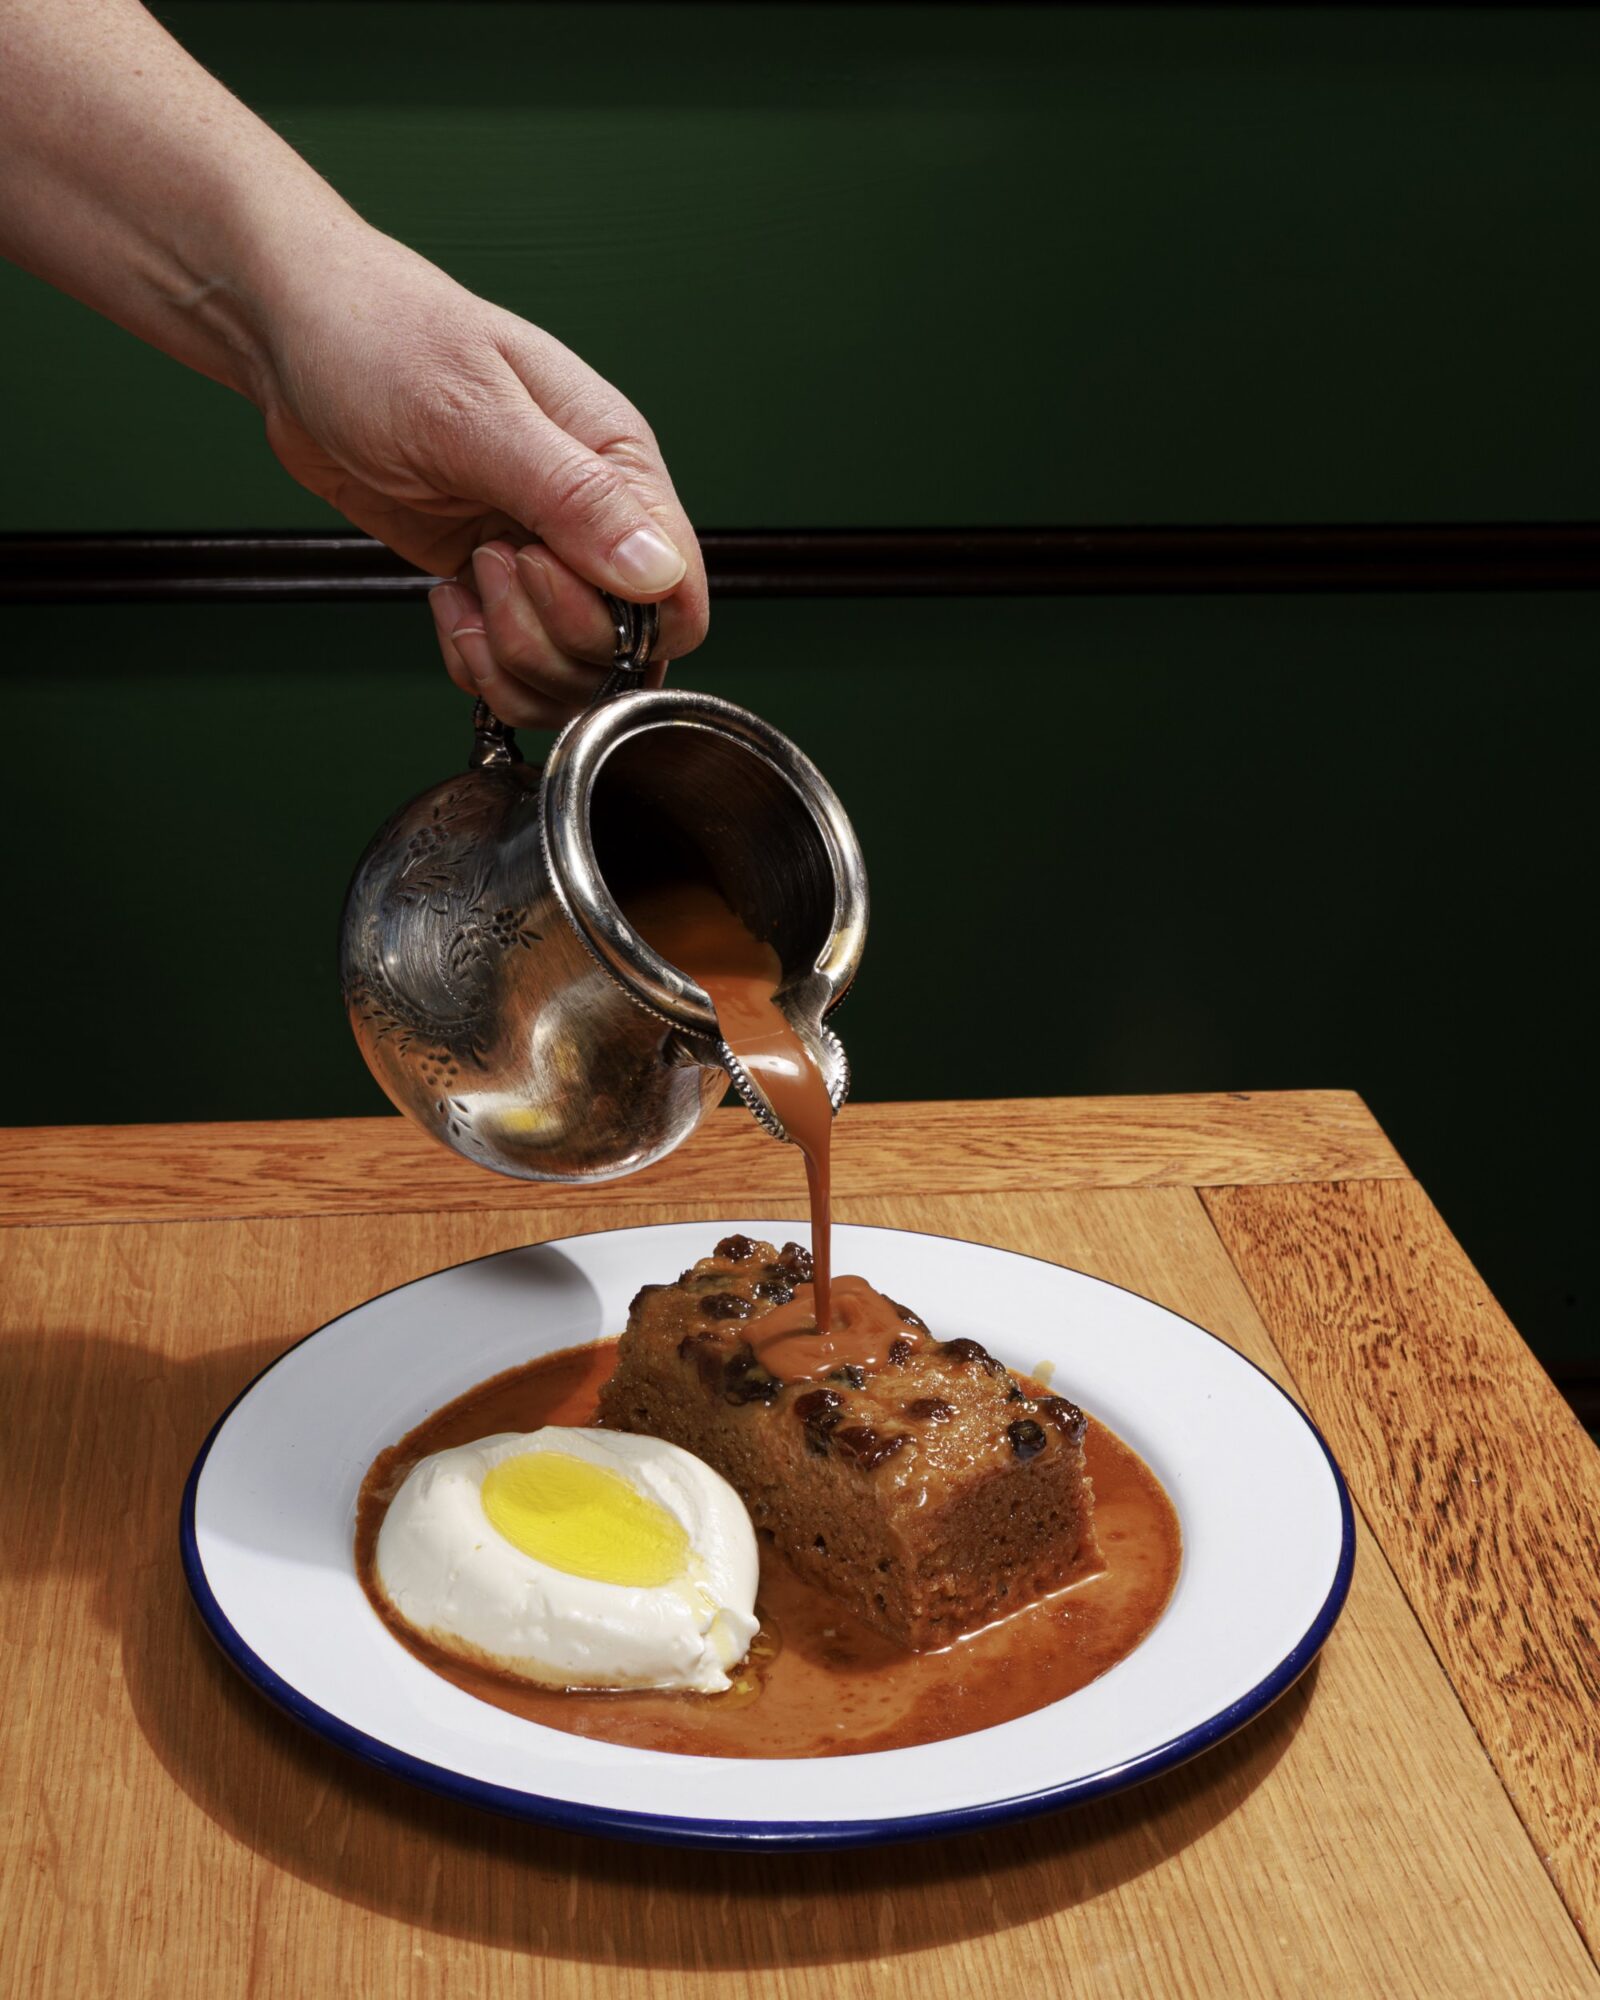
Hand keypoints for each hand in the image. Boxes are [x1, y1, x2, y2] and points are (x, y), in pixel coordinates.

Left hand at [255, 230, 708, 725]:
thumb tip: (658, 570)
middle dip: (549, 635)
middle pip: (621, 647)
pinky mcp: (489, 580)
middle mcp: (590, 516)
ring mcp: (539, 553)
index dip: (622, 617)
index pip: (677, 587)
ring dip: (510, 655)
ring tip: (463, 581)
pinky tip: (444, 601)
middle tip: (487, 564)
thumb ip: (574, 497)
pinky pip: (511, 665)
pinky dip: (476, 660)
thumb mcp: (475, 414)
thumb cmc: (381, 337)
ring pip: (567, 670)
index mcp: (615, 461)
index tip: (540, 570)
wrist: (294, 335)